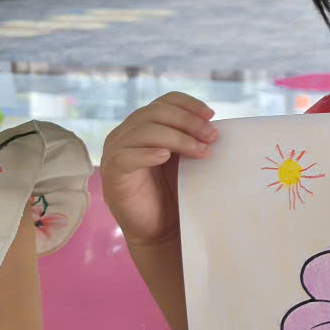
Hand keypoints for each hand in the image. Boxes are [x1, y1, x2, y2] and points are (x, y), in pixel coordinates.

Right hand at [102, 92, 216, 247]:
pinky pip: (126, 156)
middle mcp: (127, 133)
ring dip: (178, 138)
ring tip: (201, 152)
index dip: (188, 104)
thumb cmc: (176, 191)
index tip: (211, 115)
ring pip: (145, 131)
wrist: (161, 228)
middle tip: (212, 136)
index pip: (165, 101)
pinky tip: (166, 156)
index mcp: (145, 125)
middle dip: (188, 121)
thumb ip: (194, 138)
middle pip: (156, 112)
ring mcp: (116, 152)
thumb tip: (217, 125)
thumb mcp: (187, 159)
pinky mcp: (112, 173)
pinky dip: (148, 153)